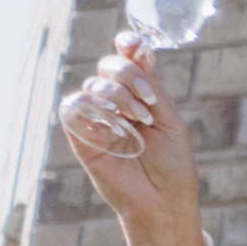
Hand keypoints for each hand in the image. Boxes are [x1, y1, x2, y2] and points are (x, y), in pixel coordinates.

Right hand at [56, 32, 205, 245]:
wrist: (163, 201)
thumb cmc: (172, 165)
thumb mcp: (170, 120)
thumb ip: (154, 86)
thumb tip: (142, 48)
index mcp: (140, 96)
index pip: (127, 60)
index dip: (127, 45)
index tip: (134, 43)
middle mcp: (116, 103)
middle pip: (108, 66)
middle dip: (128, 74)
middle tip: (149, 100)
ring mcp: (96, 118)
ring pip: (93, 85)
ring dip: (119, 96)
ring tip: (140, 120)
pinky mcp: (79, 135)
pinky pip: (74, 107)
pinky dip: (94, 109)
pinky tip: (115, 126)